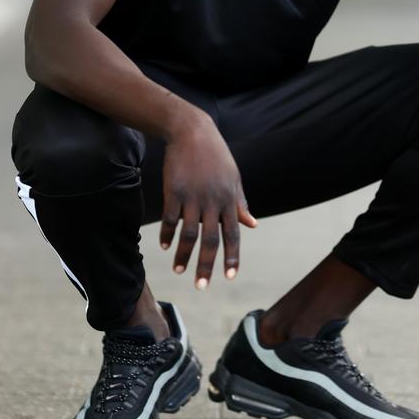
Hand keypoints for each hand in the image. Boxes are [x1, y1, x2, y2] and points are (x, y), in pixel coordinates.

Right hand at [159, 103, 256, 288]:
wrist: (192, 131)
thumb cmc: (216, 155)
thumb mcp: (233, 177)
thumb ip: (241, 203)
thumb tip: (253, 225)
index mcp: (229, 198)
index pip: (233, 233)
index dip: (232, 256)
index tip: (229, 277)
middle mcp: (213, 200)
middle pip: (210, 239)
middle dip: (206, 265)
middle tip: (201, 286)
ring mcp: (193, 195)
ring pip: (189, 233)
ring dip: (183, 255)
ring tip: (179, 271)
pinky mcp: (174, 190)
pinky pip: (171, 218)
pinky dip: (167, 234)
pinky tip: (165, 245)